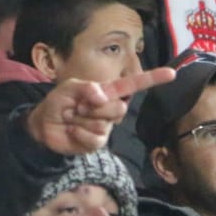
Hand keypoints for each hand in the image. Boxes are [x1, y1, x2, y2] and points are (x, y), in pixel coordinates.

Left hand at [25, 68, 174, 154]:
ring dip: (82, 119)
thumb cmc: (59, 102)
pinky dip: (79, 133)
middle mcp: (110, 108)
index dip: (153, 79)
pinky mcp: (97, 142)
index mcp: (108, 91)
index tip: (172, 73)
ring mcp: (105, 127)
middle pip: (119, 108)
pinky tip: (72, 131)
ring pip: (104, 124)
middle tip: (77, 106)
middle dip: (94, 107)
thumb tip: (101, 95)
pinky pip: (95, 138)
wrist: (43, 125)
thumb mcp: (68, 87)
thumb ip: (85, 87)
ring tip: (72, 118)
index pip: (134, 85)